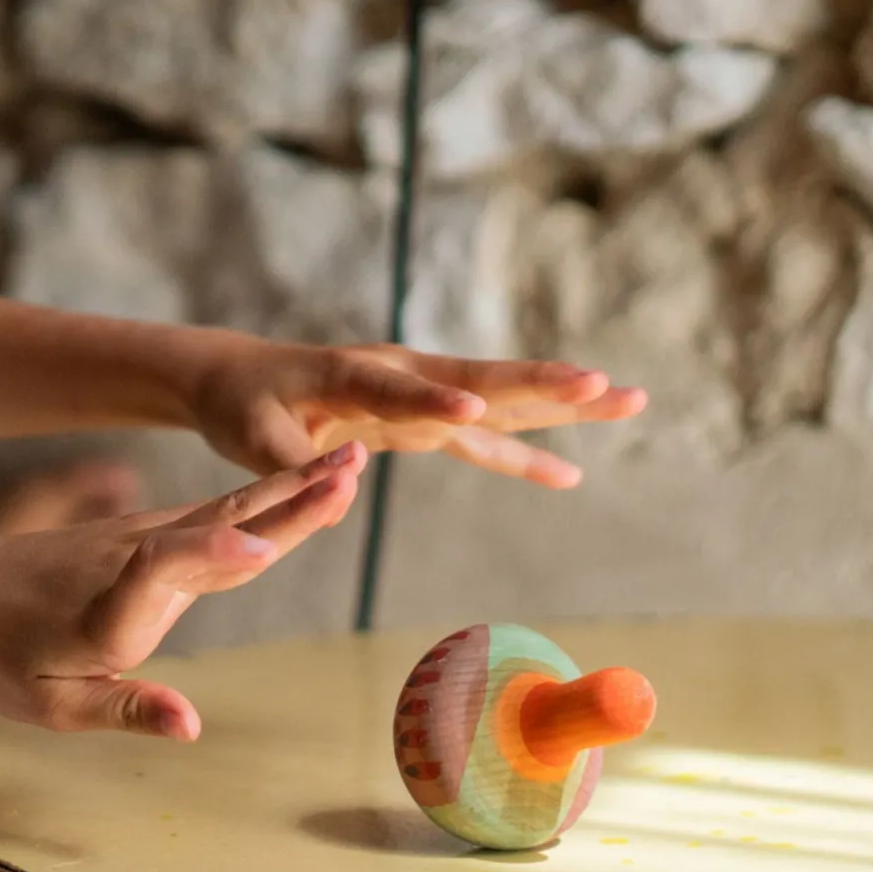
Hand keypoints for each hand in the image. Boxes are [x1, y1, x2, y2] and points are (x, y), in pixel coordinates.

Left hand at [0, 444, 366, 740]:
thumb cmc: (5, 661)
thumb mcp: (53, 706)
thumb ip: (124, 710)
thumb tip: (192, 726)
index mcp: (107, 617)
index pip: (156, 576)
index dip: (205, 559)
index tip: (257, 546)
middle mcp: (131, 565)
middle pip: (215, 529)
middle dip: (283, 503)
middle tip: (349, 474)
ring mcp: (142, 538)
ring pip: (225, 512)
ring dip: (289, 488)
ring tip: (351, 465)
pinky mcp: (149, 530)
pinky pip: (215, 512)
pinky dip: (265, 495)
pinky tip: (304, 483)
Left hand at [189, 338, 646, 487]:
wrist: (243, 379)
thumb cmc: (242, 404)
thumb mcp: (250, 434)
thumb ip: (290, 461)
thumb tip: (336, 499)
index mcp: (349, 372)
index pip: (395, 388)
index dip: (432, 400)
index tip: (476, 410)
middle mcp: (399, 375)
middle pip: (479, 379)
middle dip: (542, 384)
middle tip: (605, 384)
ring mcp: (420, 396)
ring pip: (500, 399)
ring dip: (561, 404)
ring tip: (629, 401)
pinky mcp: (425, 420)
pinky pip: (483, 440)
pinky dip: (522, 455)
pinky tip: (569, 474)